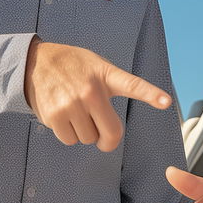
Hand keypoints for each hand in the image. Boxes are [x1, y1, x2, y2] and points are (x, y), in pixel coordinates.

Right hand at [24, 39, 170, 151]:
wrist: (36, 62)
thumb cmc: (73, 66)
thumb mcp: (97, 66)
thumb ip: (111, 86)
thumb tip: (117, 120)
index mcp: (105, 76)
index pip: (133, 85)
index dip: (151, 94)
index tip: (166, 102)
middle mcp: (90, 91)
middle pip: (111, 133)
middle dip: (108, 140)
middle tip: (103, 137)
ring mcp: (72, 104)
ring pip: (88, 139)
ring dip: (84, 133)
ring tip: (75, 113)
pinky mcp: (54, 115)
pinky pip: (69, 140)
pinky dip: (68, 135)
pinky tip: (63, 116)